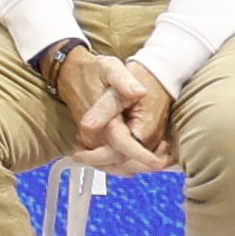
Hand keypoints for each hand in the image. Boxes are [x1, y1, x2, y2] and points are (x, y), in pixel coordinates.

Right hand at [51, 44, 174, 171]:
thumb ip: (123, 81)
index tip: (158, 161)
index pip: (122, 146)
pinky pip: (108, 162)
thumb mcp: (110, 68)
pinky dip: (125, 165)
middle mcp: (93, 136)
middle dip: (143, 166)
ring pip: (113, 166)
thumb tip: (139, 92)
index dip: (142, 156)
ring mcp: (91, 141)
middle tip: (164, 162)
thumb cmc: (92, 70)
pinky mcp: (92, 142)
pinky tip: (141, 159)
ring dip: (136, 168)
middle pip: (119, 162)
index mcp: (100, 121)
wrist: (70, 72)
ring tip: (158, 161)